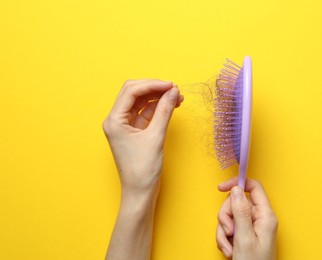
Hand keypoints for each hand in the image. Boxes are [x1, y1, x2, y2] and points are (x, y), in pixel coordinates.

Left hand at [103, 79, 182, 197]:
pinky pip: (146, 113)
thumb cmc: (142, 170)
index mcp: (114, 121)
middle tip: (174, 89)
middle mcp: (116, 120)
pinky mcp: (134, 131)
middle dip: (154, 89)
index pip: (132, 92)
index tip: (171, 85)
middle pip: (134, 93)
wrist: (140, 192)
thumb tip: (173, 92)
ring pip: (141, 102)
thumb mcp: (155, 137)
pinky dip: (158, 108)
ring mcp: (125, 126)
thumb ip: (164, 111)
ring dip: (158, 97)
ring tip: (176, 97)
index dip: (152, 85)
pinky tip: (170, 105)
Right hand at [216, 177, 277, 259]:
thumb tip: (236, 189)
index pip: (254, 187)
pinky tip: (229, 250)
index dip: (238, 183)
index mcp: (265, 216)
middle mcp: (259, 219)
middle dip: (226, 216)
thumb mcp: (244, 238)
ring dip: (223, 231)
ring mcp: (251, 227)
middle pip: (237, 202)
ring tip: (229, 247)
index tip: (221, 188)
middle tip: (228, 231)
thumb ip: (241, 212)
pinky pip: (228, 227)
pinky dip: (224, 239)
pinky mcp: (244, 234)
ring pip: (230, 216)